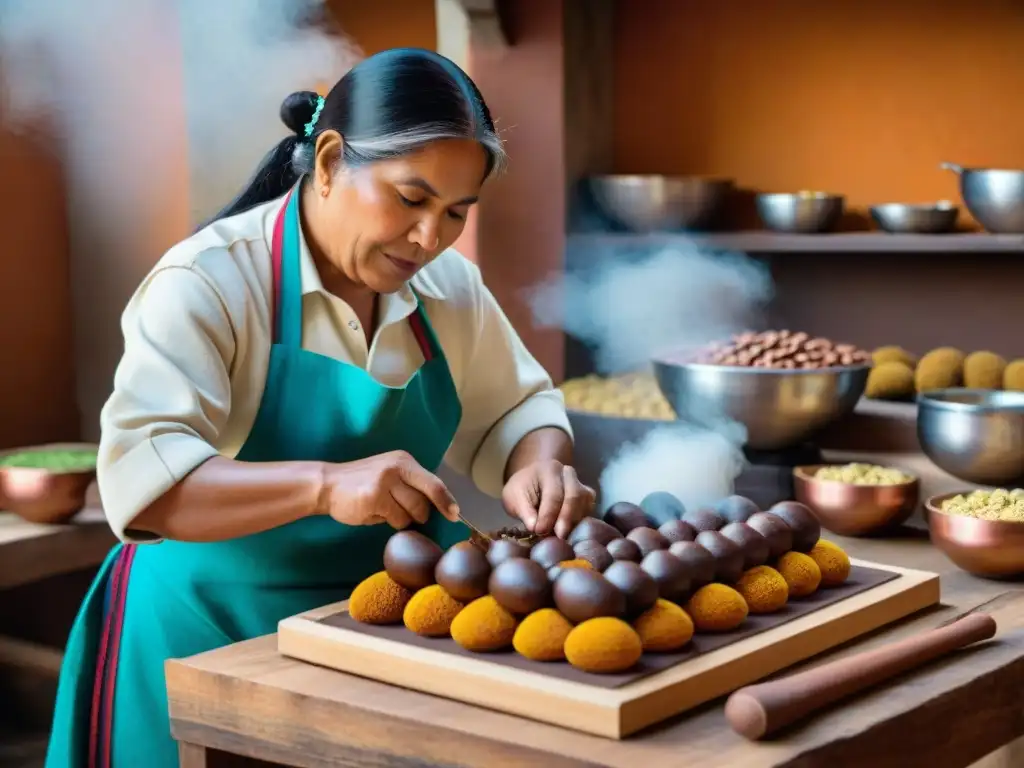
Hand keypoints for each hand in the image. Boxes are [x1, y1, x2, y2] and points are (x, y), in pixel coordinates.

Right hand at [319, 450, 459, 529]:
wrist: (328, 483)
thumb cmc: (362, 483)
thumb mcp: (390, 475)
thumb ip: (411, 485)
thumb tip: (439, 506)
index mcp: (404, 461)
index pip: (434, 483)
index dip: (446, 501)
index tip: (455, 514)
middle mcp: (397, 467)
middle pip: (424, 502)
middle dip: (418, 515)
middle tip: (400, 511)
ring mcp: (385, 482)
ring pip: (410, 514)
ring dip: (400, 519)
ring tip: (382, 508)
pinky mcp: (374, 497)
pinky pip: (394, 520)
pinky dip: (385, 521)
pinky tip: (372, 511)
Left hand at [501, 459, 595, 538]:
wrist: (532, 484)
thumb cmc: (522, 491)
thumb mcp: (514, 498)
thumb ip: (524, 511)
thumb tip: (534, 527)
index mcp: (548, 469)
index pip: (553, 494)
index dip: (548, 515)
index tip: (539, 531)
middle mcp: (568, 473)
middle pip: (574, 495)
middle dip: (566, 518)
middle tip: (559, 536)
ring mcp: (580, 483)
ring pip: (584, 502)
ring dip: (574, 522)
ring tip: (561, 537)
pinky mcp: (587, 497)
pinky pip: (588, 509)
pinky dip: (579, 522)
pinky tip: (568, 533)